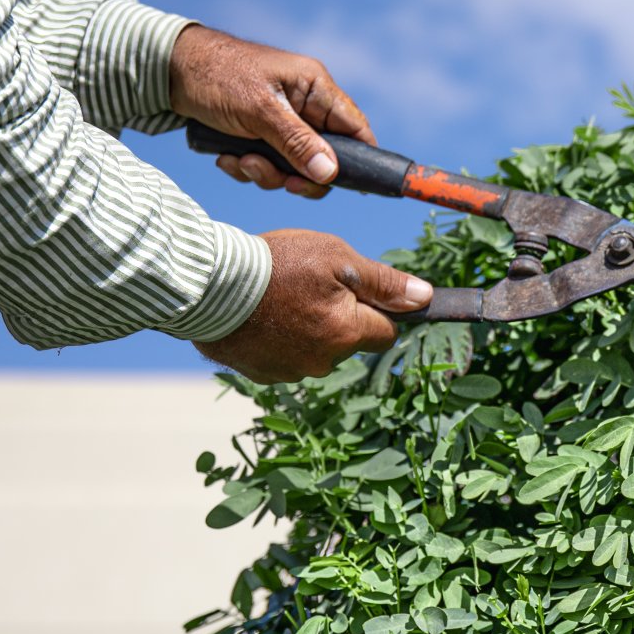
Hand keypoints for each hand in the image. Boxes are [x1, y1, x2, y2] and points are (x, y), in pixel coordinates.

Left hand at [169, 24, 373, 198]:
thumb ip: (297, 143)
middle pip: (325, 157)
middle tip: (280, 181)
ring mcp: (282, 121)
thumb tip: (331, 174)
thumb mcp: (259, 111)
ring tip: (239, 162)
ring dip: (267, 173)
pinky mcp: (259, 134)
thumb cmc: (216, 77)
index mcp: (315, 88)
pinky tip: (225, 157)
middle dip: (298, 174)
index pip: (356, 128)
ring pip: (293, 166)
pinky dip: (247, 168)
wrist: (167, 72)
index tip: (348, 185)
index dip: (360, 159)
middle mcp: (304, 106)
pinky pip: (268, 164)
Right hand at [195, 230, 432, 382]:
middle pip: (350, 341)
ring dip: (308, 328)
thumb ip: (383, 282)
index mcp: (348, 334)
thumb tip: (425, 298)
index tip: (358, 290)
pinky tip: (262, 314)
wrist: (208, 286)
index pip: (386, 332)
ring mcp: (289, 372)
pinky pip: (284, 357)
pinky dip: (279, 338)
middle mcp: (323, 362)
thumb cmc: (277, 264)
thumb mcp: (337, 258)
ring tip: (281, 297)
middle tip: (310, 284)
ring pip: (316, 350)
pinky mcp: (261, 374)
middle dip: (340, 317)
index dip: (377, 308)